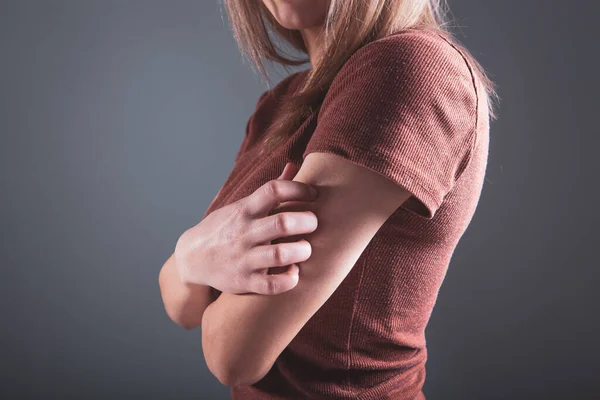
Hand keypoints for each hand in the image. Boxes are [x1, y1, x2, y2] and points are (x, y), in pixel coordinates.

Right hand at [174, 162, 318, 294]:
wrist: (192, 257)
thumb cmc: (227, 228)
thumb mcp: (243, 205)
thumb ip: (271, 189)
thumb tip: (294, 166)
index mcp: (245, 210)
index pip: (274, 190)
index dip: (299, 189)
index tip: (313, 195)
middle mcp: (244, 232)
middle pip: (282, 223)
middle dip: (307, 222)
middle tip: (313, 223)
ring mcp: (243, 258)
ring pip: (280, 255)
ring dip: (301, 251)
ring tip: (305, 248)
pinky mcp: (244, 281)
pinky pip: (272, 284)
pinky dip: (289, 280)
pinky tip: (294, 272)